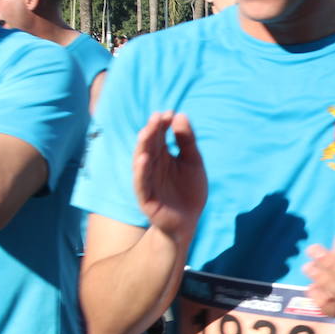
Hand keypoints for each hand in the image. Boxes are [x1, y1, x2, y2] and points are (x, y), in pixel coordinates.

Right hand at [132, 111, 205, 244]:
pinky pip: (141, 183)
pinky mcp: (145, 197)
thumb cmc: (189, 191)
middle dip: (152, 130)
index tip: (169, 112)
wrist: (188, 221)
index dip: (163, 124)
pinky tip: (143, 159)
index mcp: (162, 156)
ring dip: (144, 146)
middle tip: (158, 116)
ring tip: (147, 131)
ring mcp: (147, 181)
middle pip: (150, 145)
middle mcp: (152, 166)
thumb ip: (187, 141)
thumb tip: (180, 115)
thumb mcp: (193, 162)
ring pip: (142, 161)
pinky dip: (141, 171)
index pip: (159, 136)